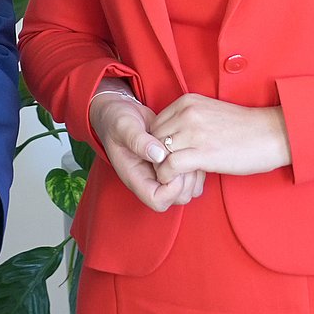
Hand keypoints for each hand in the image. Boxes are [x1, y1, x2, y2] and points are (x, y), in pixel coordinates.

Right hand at [90, 89, 203, 211]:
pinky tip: (192, 147)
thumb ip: (138, 141)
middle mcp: (150, 180)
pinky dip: (196, 165)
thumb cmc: (117, 120)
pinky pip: (191, 176)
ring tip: (190, 151)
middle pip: (177, 199)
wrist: (120, 112)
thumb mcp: (124, 126)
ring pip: (187, 189)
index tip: (173, 164)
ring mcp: (162, 173)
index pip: (157, 201)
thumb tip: (158, 155)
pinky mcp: (171, 163)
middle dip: (187, 181)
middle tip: (186, 157)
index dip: (171, 189)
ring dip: (194, 174)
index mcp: (135, 177)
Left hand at [149, 94, 290, 180]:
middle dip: (157, 158)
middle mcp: (187, 113)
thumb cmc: (244, 129)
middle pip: (152, 138)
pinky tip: (180, 181)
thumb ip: (186, 122)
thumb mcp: (209, 114)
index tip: (169, 157)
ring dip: (162, 169)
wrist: (272, 134)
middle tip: (170, 171)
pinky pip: (169, 166)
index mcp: (187, 102)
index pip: (155, 124)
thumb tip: (169, 142)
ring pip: (158, 153)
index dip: (158, 144)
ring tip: (175, 178)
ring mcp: (194, 131)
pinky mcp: (202, 152)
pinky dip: (169, 178)